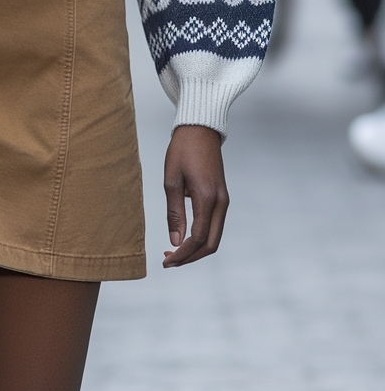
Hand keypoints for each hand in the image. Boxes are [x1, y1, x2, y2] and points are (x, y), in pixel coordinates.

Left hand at [163, 125, 228, 267]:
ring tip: (173, 251)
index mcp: (207, 198)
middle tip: (169, 261)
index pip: (198, 238)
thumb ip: (174, 213)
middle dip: (190, 257)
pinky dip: (201, 237)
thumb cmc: (183, 150)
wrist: (200, 129)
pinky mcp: (221, 198)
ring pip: (214, 237)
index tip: (166, 261)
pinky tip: (184, 237)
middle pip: (211, 244)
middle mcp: (220, 203)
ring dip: (196, 248)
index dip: (183, 254)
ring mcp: (223, 201)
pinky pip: (214, 225)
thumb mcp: (171, 180)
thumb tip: (175, 241)